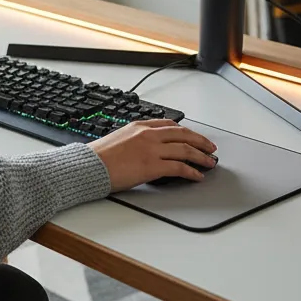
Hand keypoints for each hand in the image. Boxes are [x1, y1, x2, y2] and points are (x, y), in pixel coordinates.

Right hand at [91, 119, 216, 190]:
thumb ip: (136, 139)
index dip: (187, 131)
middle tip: (210, 148)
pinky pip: (179, 167)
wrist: (89, 166)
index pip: (170, 125)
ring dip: (201, 156)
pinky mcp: (152, 166)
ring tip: (209, 162)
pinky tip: (197, 176)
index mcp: (140, 126)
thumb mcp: (119, 138)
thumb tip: (149, 148)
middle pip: (183, 134)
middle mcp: (148, 134)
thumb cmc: (99, 156)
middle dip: (200, 141)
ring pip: (185, 150)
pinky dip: (191, 171)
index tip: (194, 137)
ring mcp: (152, 149)